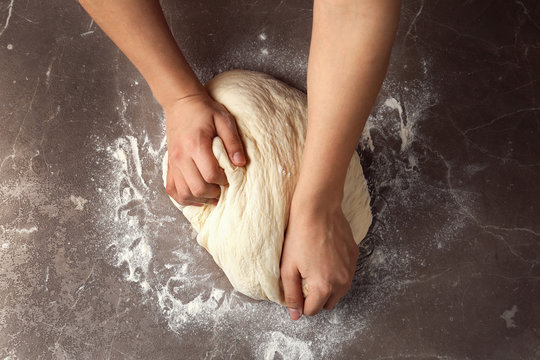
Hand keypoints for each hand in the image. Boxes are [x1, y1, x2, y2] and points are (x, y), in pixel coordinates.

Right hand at [164, 93, 245, 205]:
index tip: (229, 177)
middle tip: (222, 189)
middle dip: (213, 194)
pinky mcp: (169, 165)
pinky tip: (195, 196)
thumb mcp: (224, 120)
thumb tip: (240, 163)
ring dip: (199, 199)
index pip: (211, 174)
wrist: (181, 102)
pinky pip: (172, 189)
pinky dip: (183, 198)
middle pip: (197, 188)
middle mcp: (181, 157)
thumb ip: (233, 142)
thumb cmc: (204, 110)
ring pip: (183, 193)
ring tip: (211, 195)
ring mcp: (173, 162)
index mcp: (196, 145)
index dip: (223, 181)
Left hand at [280, 194, 358, 319]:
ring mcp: (351, 269)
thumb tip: (295, 314)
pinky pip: (346, 274)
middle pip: (328, 304)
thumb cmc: (299, 236)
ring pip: (339, 291)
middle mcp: (342, 281)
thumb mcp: (288, 268)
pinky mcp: (355, 256)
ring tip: (315, 267)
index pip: (312, 310)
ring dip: (328, 286)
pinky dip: (337, 272)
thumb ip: (291, 294)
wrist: (318, 209)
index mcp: (323, 286)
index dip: (301, 303)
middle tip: (304, 279)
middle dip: (316, 297)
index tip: (296, 289)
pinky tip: (325, 257)